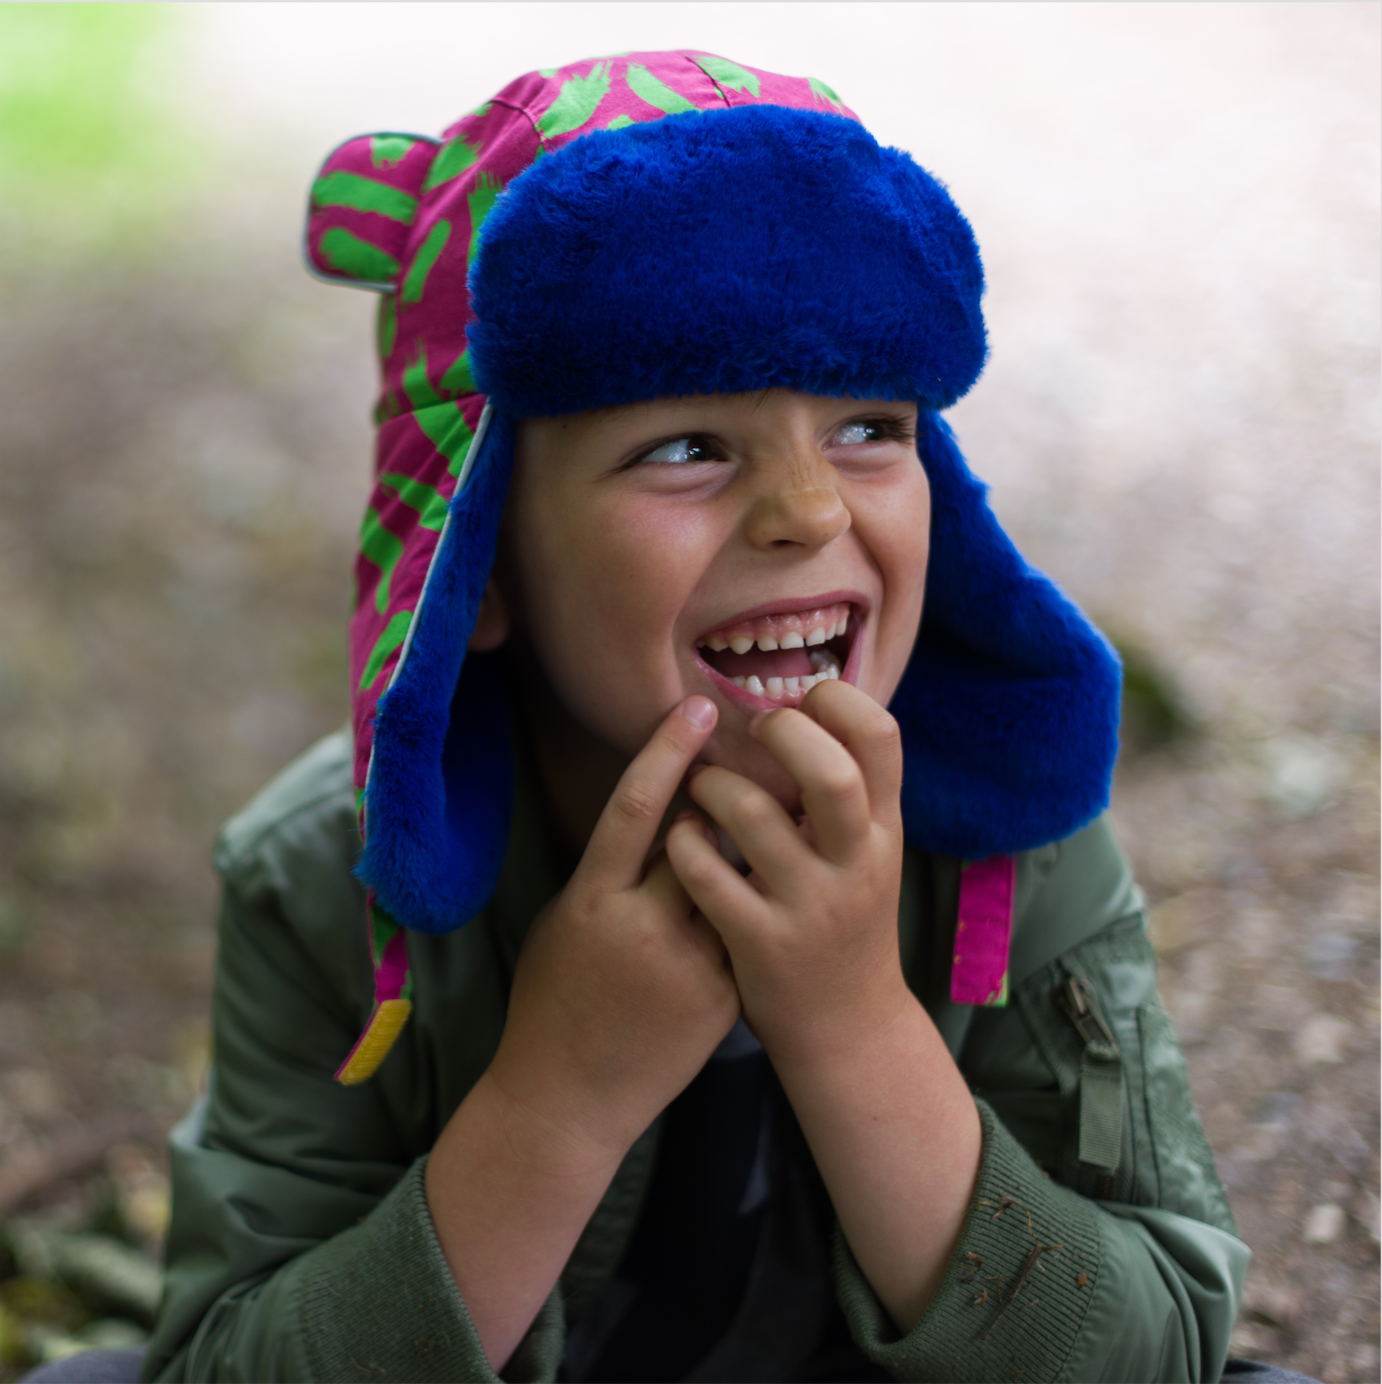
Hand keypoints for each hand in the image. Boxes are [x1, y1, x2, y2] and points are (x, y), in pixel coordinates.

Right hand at [487, 695, 740, 1160]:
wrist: (570, 1098)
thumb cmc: (553, 999)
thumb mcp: (562, 921)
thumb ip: (607, 870)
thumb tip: (651, 814)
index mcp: (594, 901)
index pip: (636, 808)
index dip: (668, 751)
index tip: (700, 707)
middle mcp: (645, 928)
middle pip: (704, 835)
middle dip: (732, 794)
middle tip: (760, 755)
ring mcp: (692, 965)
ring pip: (737, 879)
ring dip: (751, 847)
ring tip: (774, 814)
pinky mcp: (724, 996)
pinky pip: (747, 928)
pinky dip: (752, 903)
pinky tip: (762, 892)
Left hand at [665, 679, 909, 1070]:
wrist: (849, 1029)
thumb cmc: (846, 922)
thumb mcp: (869, 854)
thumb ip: (851, 791)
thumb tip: (812, 701)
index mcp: (883, 830)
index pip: (881, 737)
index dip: (836, 700)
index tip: (801, 704)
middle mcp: (855, 864)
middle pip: (828, 773)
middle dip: (779, 733)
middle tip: (750, 735)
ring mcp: (809, 906)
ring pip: (751, 815)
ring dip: (711, 786)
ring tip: (701, 790)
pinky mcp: (761, 944)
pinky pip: (706, 875)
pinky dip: (682, 844)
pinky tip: (681, 841)